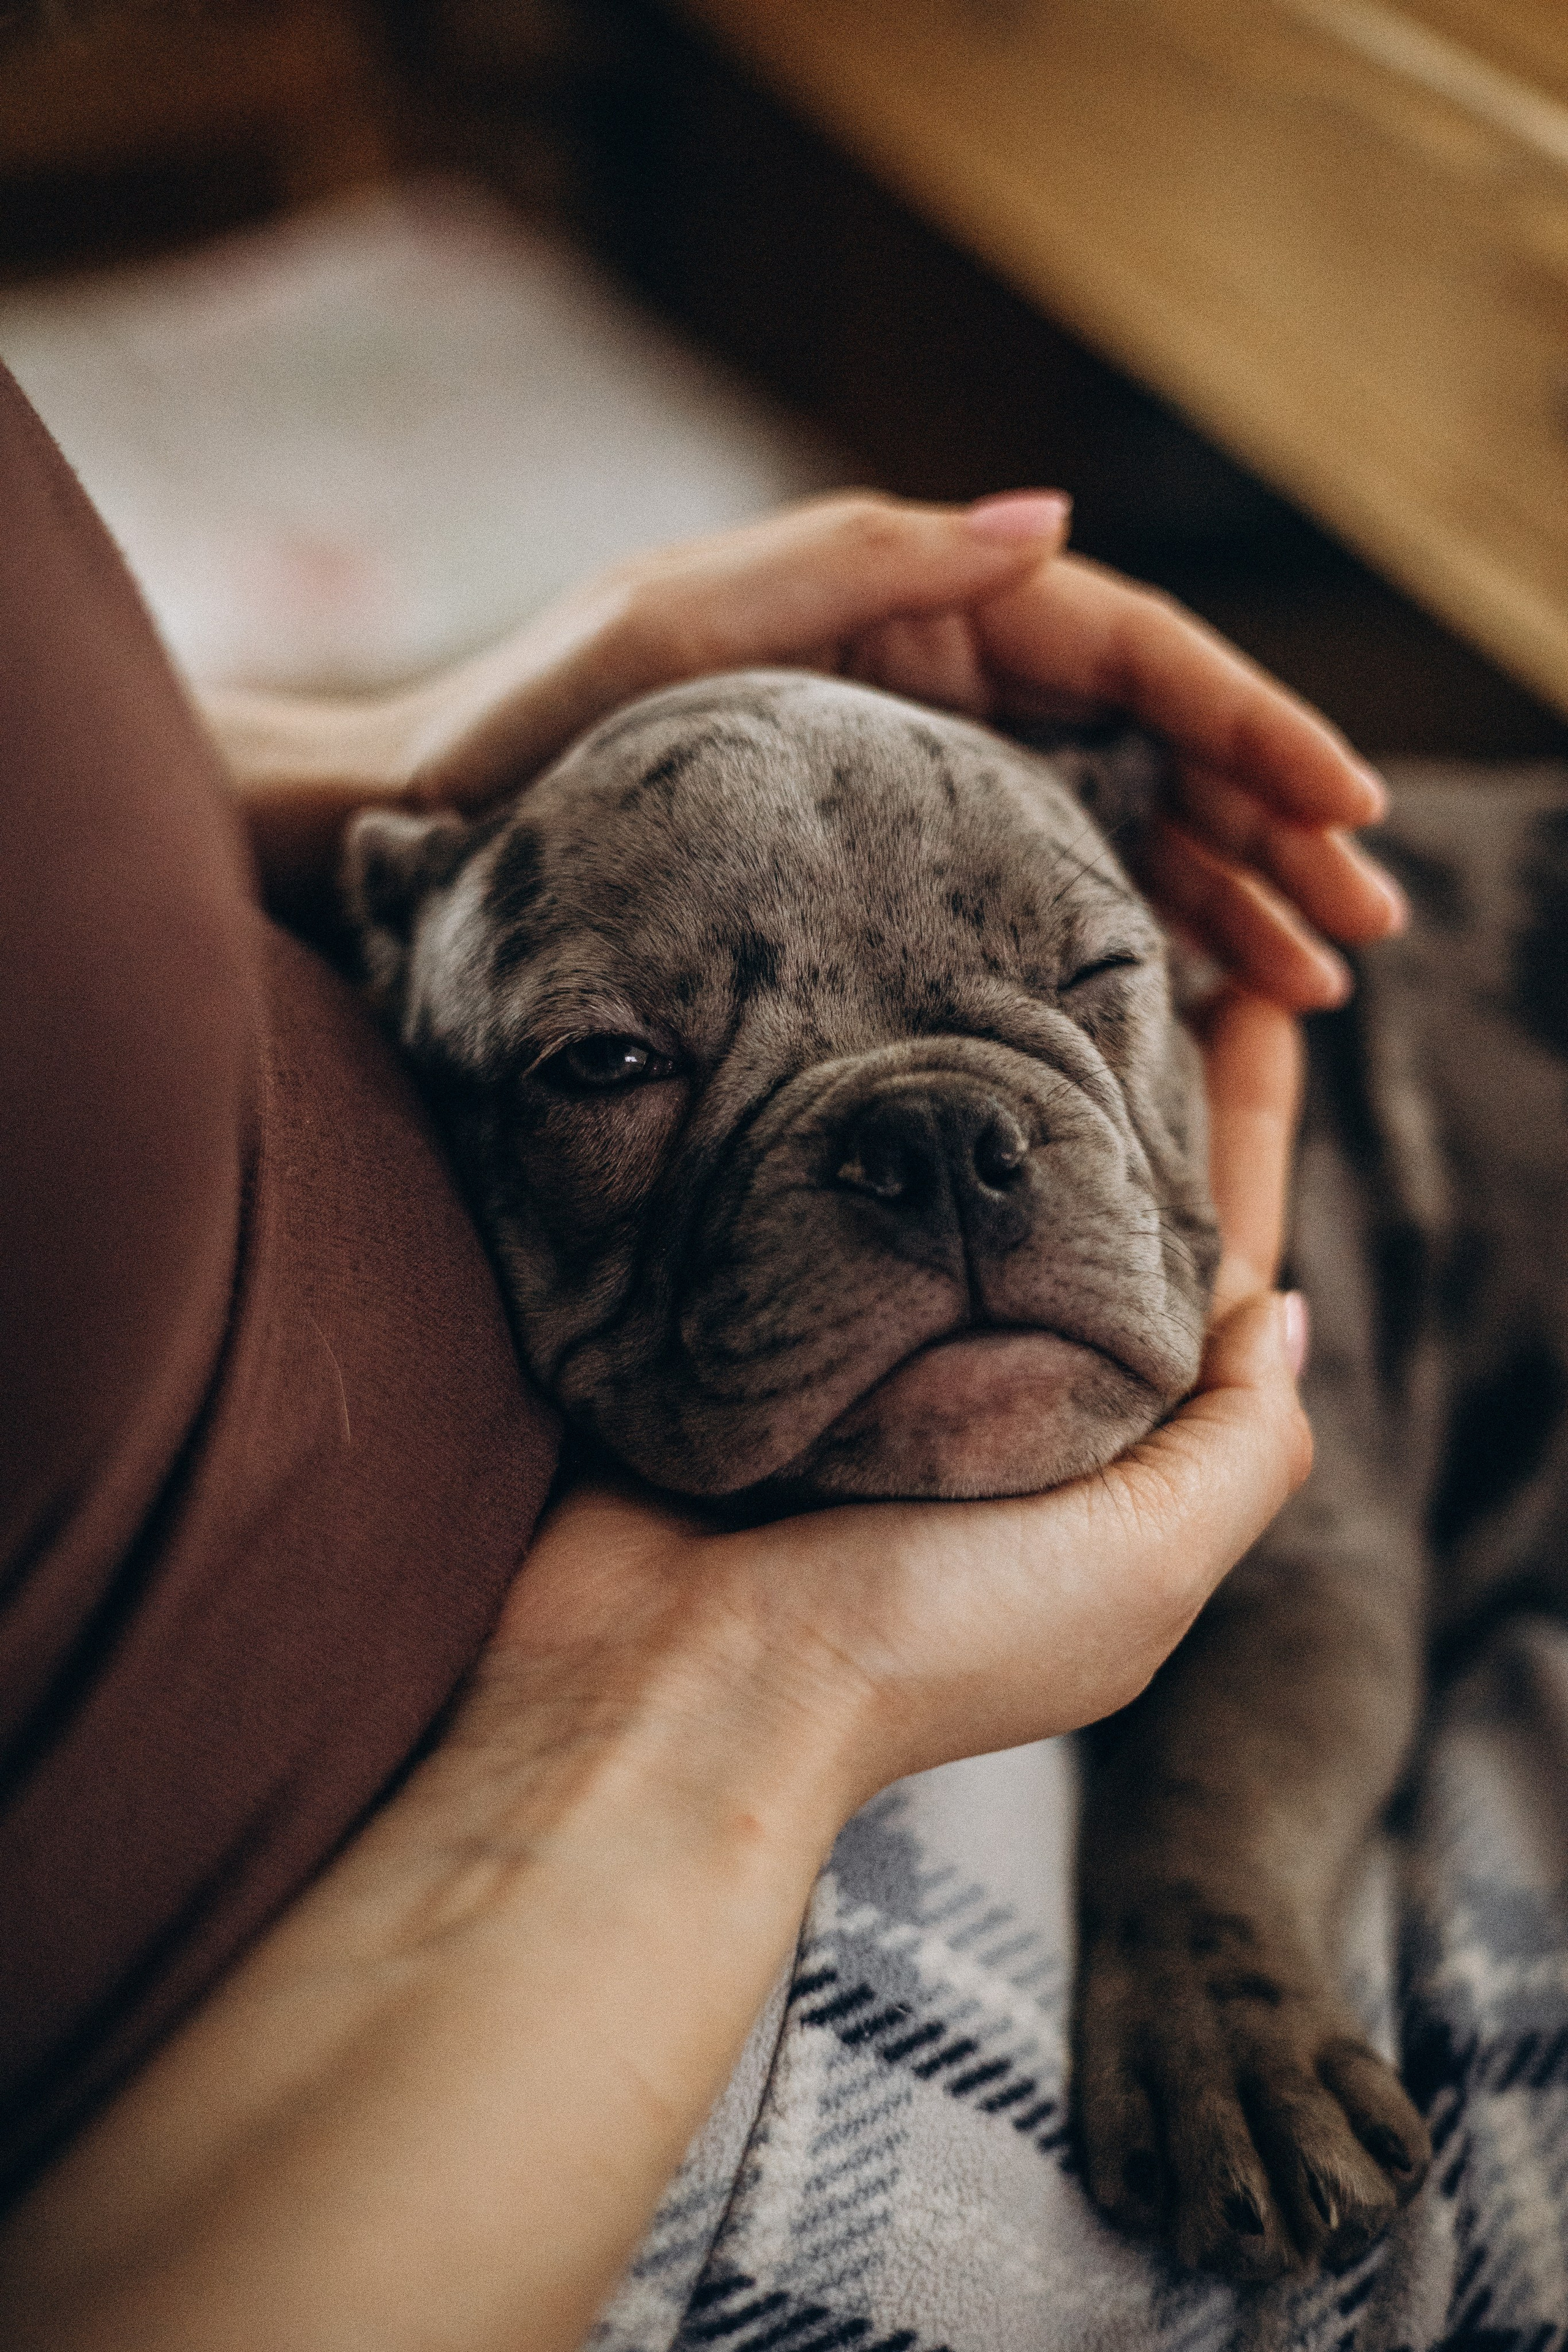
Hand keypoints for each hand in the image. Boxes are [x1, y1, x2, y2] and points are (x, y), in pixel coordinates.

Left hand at [395, 492, 1402, 1009]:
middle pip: (1143, 750)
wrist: (421, 836)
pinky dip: (1120, 942)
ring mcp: (914, 792)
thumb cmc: (527, 727)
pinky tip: (1191, 1001)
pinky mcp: (880, 881)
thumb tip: (1048, 520)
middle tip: (1358, 922)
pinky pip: (1034, 897)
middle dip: (1265, 828)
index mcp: (901, 613)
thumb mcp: (681, 623)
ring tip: (1312, 981)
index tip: (1341, 797)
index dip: (1246, 721)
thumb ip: (860, 564)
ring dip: (1220, 897)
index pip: (1121, 650)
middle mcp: (927, 695)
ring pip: (1109, 831)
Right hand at [470, 988, 1308, 1812]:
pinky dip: (868, 1137)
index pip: (1212, 1263)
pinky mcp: (770, 1339)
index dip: (1249, 1136)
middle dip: (1127, 1091)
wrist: (676, 1685)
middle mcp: (1001, 1405)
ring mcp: (880, 1367)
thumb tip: (1282, 1315)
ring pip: (963, 1199)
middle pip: (1090, 1215)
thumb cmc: (925, 1639)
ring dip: (996, 1092)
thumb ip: (1235, 1443)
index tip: (1270, 1000)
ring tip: (1018, 958)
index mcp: (1106, 1458)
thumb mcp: (1141, 1567)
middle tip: (1147, 950)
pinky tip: (877, 1039)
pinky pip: (840, 1211)